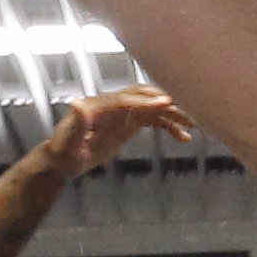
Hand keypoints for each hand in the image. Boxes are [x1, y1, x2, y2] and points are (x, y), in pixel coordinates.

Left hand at [41, 86, 192, 180]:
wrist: (64, 160)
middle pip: (144, 97)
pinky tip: (182, 137)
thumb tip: (77, 104)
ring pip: (153, 107)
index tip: (166, 103)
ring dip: (172, 114)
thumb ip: (75, 121)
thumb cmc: (64, 151)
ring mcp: (123, 113)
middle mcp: (113, 104)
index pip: (127, 99)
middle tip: (188, 110)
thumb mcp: (67, 139)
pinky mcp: (129, 123)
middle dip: (165, 103)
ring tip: (192, 125)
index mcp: (100, 105)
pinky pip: (153, 119)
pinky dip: (169, 126)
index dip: (146, 101)